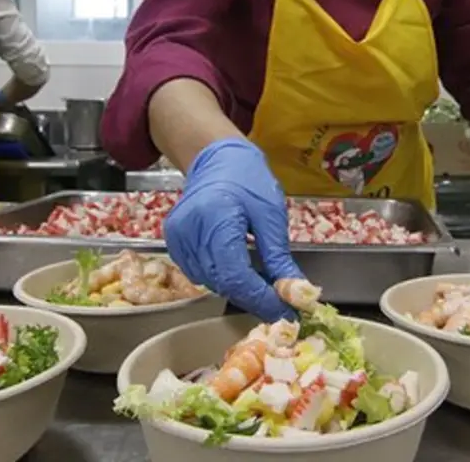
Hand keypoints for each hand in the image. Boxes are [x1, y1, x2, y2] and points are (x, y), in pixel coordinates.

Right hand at [163, 138, 303, 320]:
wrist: (217, 158)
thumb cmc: (248, 179)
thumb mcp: (271, 215)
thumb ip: (278, 257)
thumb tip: (296, 293)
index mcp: (216, 218)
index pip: (236, 275)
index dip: (261, 298)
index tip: (286, 310)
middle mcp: (190, 230)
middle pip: (222, 282)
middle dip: (253, 296)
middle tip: (280, 301)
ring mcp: (177, 238)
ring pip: (211, 282)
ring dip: (238, 287)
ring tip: (262, 281)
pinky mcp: (173, 242)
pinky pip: (199, 272)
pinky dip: (222, 276)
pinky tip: (238, 265)